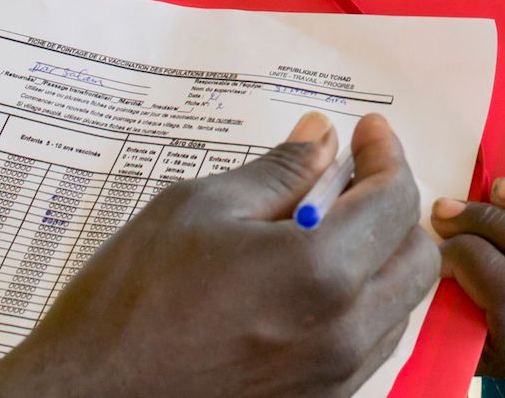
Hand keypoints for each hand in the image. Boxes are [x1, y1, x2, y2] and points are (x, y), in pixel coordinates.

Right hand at [0, 114, 437, 397]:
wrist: (87, 396)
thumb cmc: (128, 305)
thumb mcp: (196, 210)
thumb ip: (275, 174)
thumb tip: (320, 140)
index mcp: (320, 273)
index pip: (393, 201)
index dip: (387, 156)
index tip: (367, 132)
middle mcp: (343, 332)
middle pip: (417, 257)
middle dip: (396, 207)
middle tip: (356, 176)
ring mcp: (335, 377)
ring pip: (400, 306)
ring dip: (382, 257)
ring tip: (333, 225)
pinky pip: (369, 345)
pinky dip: (362, 303)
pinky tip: (315, 281)